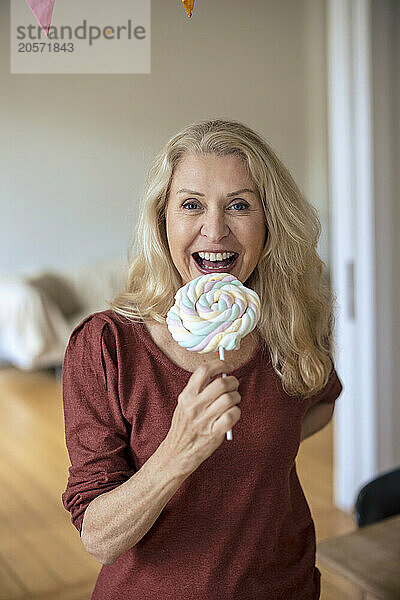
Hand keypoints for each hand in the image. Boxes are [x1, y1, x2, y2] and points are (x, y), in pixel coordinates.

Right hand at [164, 360, 240, 475]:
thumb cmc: (184, 426)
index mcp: (186, 395)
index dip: (220, 364)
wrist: (176, 453)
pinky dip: (236, 412)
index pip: (204, 370)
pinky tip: (232, 414)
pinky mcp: (214, 434)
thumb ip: (199, 389)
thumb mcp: (184, 404)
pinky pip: (233, 415)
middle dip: (233, 381)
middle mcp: (194, 406)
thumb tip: (221, 373)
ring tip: (233, 401)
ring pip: (230, 398)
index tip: (228, 365)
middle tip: (234, 385)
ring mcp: (204, 420)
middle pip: (221, 383)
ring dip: (236, 397)